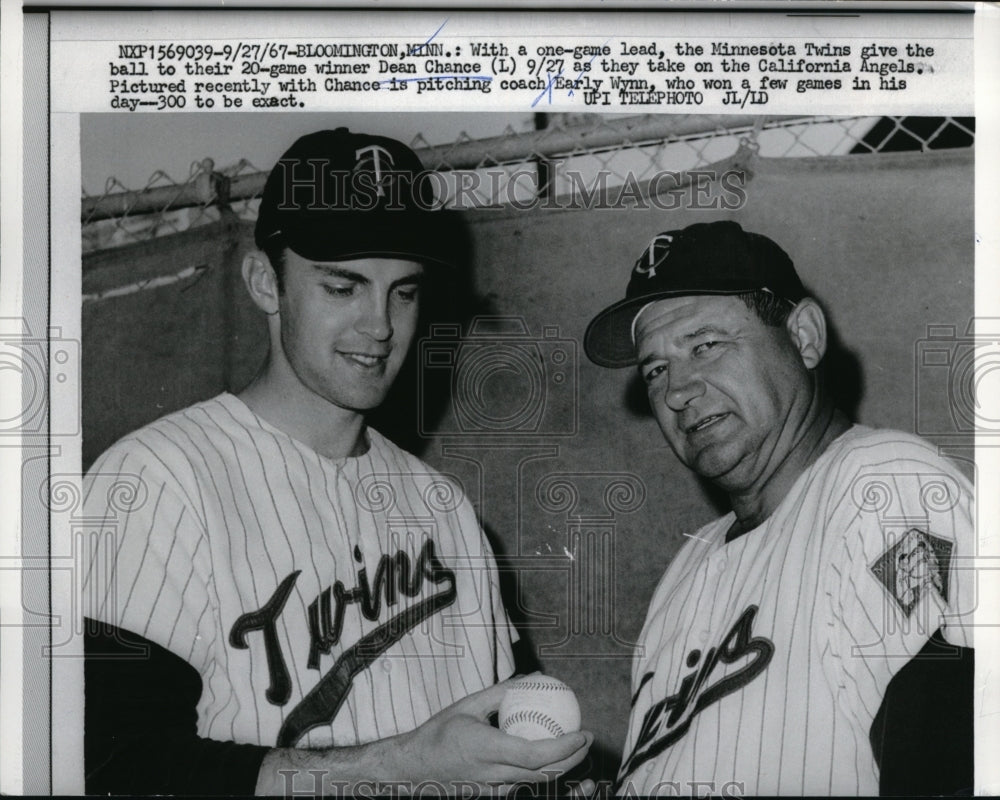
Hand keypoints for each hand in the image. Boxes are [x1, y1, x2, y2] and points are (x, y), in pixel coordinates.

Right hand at [391, 679, 593, 788]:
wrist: (412, 769)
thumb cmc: (438, 733)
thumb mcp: (468, 705)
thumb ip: (502, 692)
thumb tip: (532, 678)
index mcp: (486, 750)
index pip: (534, 755)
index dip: (564, 748)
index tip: (582, 733)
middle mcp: (493, 775)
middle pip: (543, 774)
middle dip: (572, 759)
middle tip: (586, 738)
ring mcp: (493, 790)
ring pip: (536, 783)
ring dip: (561, 767)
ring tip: (574, 746)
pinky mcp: (491, 795)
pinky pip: (523, 784)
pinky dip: (541, 771)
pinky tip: (548, 756)